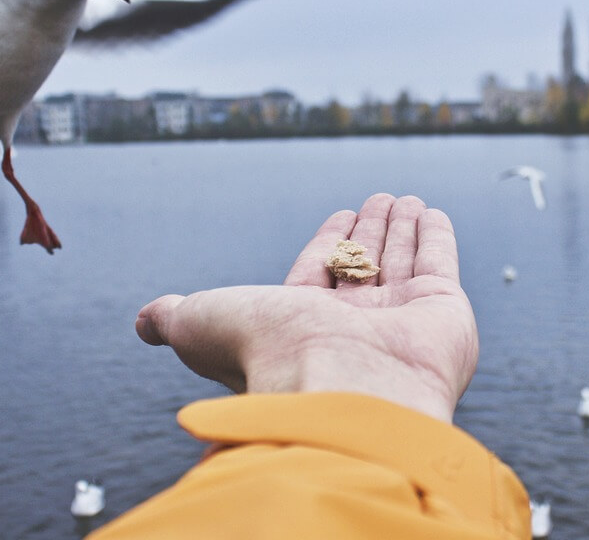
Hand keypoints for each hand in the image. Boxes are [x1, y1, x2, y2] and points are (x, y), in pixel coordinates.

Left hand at [135, 194, 477, 423]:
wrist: (341, 390)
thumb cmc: (269, 359)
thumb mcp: (203, 324)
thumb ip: (177, 316)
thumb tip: (145, 320)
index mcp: (303, 330)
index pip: (318, 275)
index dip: (328, 244)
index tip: (340, 215)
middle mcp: (353, 330)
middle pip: (363, 267)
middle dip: (369, 232)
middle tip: (377, 200)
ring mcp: (401, 323)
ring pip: (400, 262)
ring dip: (401, 228)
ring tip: (402, 198)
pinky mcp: (444, 314)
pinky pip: (439, 264)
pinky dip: (436, 236)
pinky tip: (431, 213)